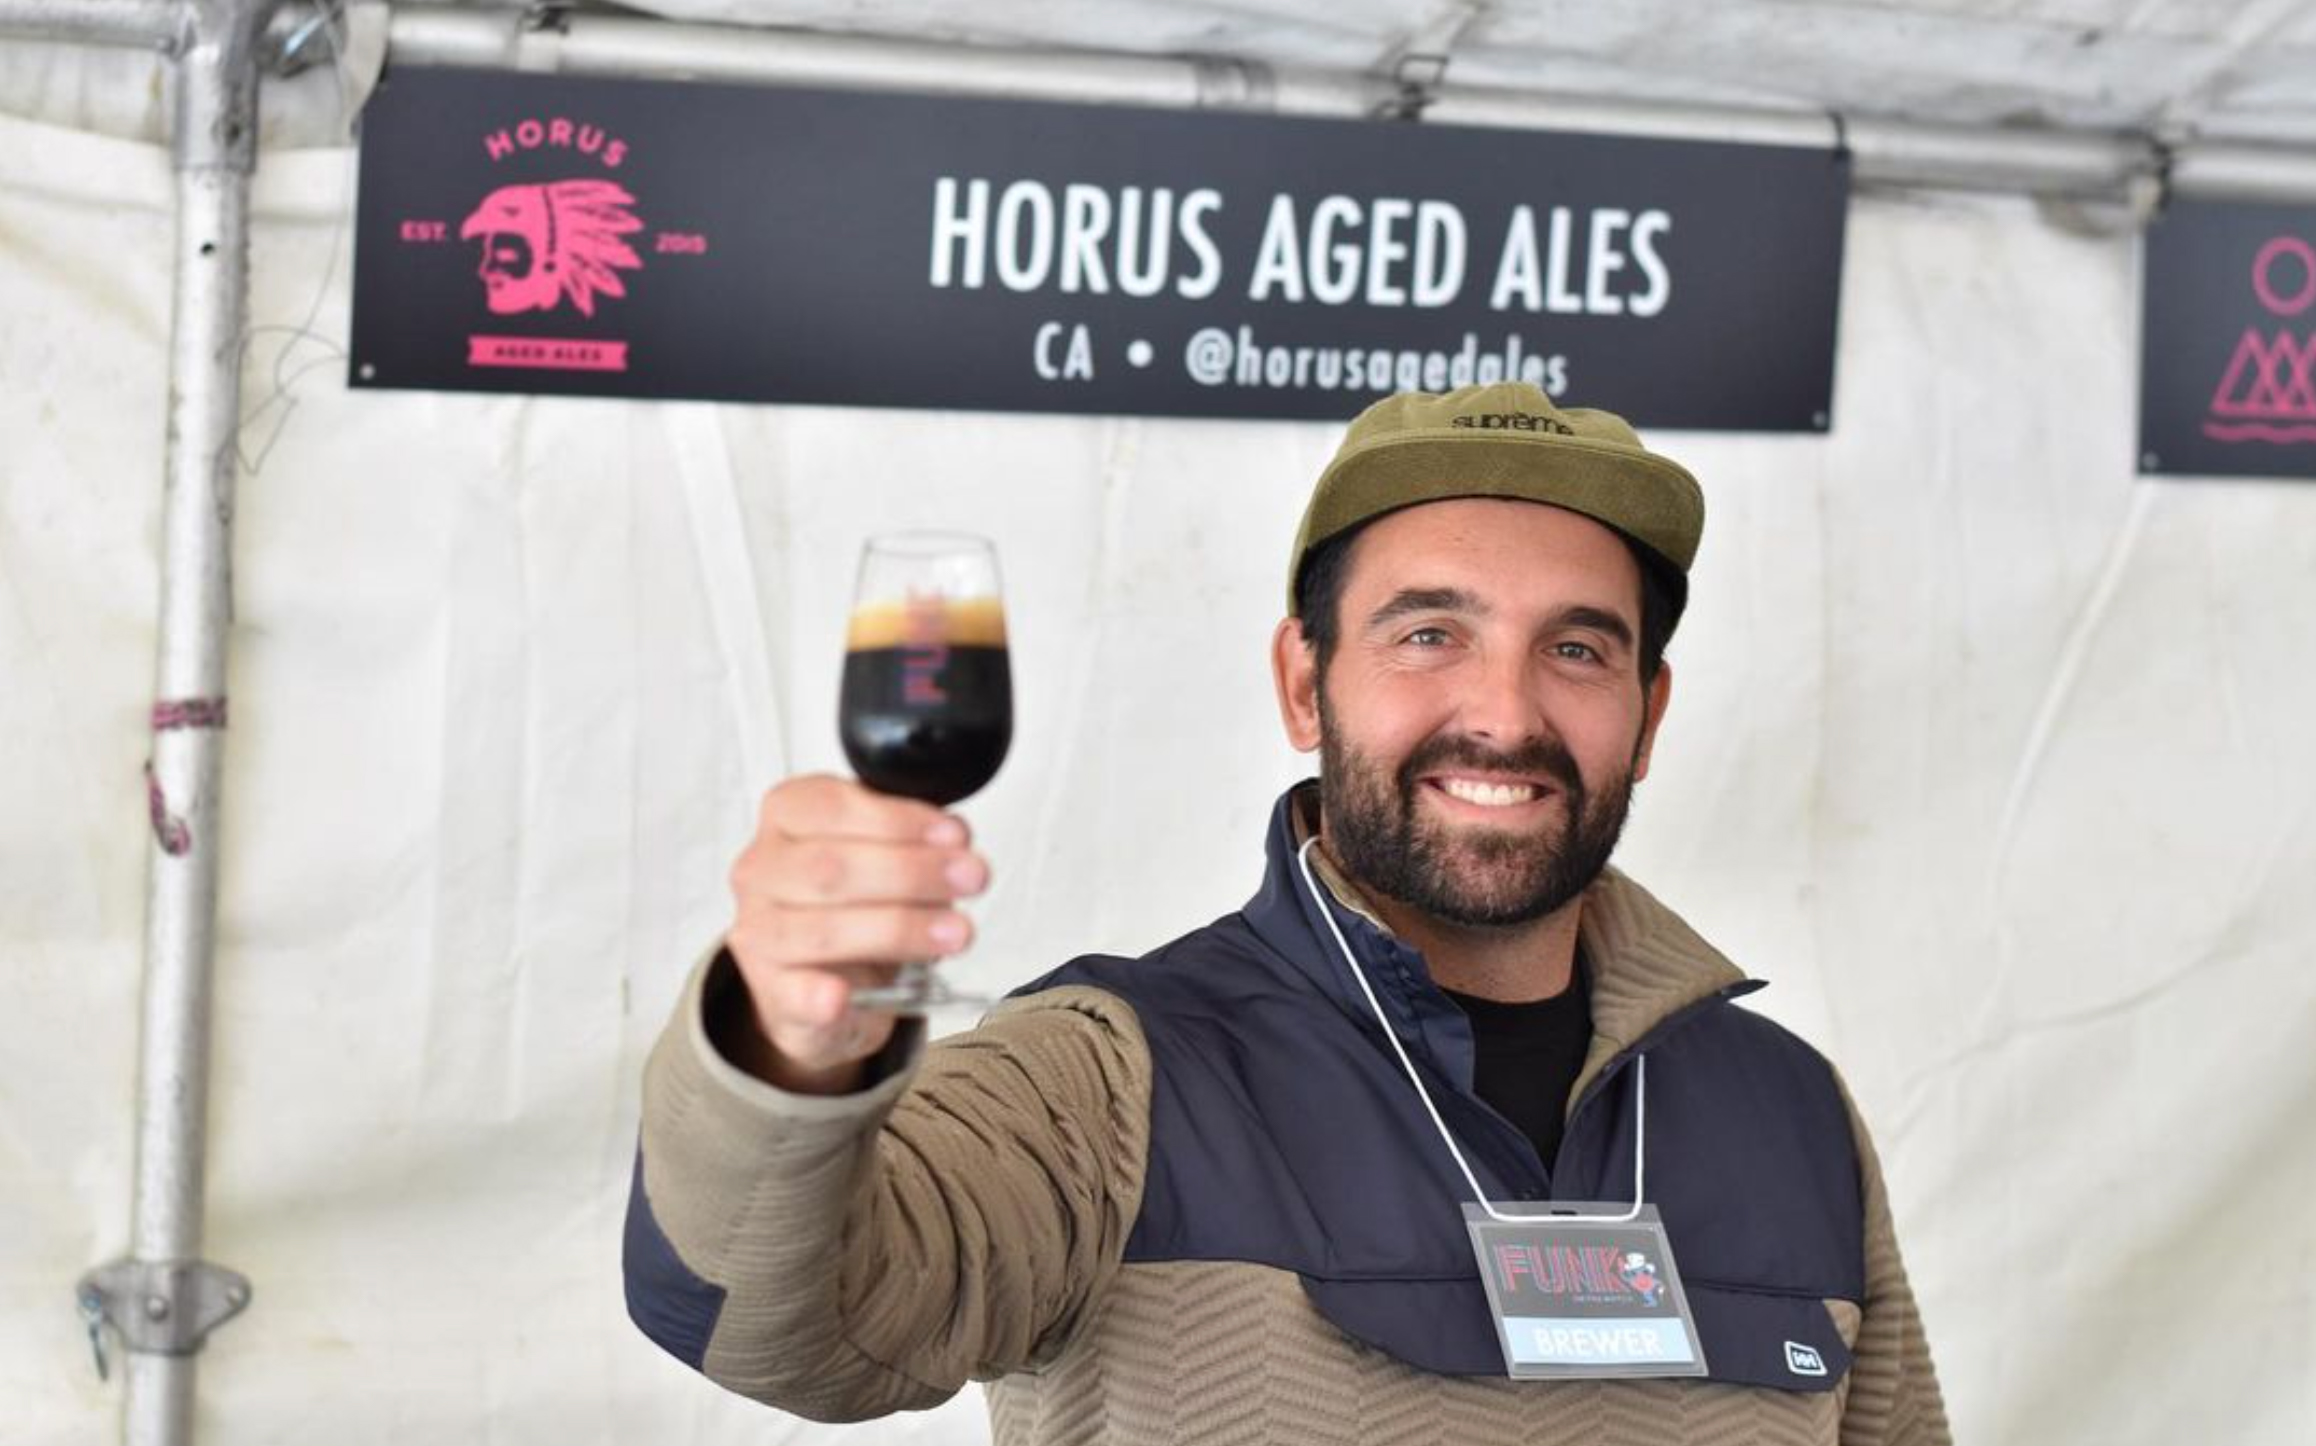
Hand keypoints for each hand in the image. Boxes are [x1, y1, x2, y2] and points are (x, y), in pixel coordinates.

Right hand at [721, 774, 987, 1091]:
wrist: (828, 973)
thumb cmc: (856, 900)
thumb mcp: (884, 849)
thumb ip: (914, 836)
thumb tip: (953, 836)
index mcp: (787, 817)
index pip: (832, 807)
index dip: (899, 821)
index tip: (954, 836)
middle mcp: (763, 871)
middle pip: (831, 867)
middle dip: (912, 872)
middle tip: (971, 878)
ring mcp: (760, 933)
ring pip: (823, 930)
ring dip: (899, 930)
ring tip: (954, 932)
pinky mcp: (773, 992)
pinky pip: (793, 994)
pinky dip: (819, 996)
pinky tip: (842, 995)